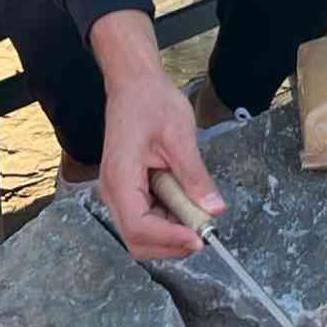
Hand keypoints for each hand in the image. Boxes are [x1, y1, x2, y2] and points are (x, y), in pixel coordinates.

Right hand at [99, 71, 225, 258]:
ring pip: (141, 233)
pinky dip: (168, 219)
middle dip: (171, 243)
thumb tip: (213, 209)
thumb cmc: (151, 101)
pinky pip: (145, 217)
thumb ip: (195, 176)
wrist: (134, 84)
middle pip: (137, 240)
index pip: (139, 227)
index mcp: (120, 177)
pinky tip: (185, 201)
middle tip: (204, 231)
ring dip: (171, 232)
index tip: (200, 238)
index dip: (170, 239)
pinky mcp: (127, 189)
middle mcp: (112, 190)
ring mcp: (118, 191)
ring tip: (197, 210)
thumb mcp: (180, 136)